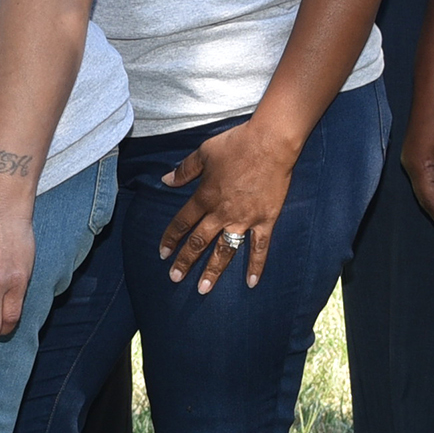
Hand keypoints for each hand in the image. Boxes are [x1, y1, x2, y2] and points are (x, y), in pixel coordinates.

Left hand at [158, 116, 300, 292]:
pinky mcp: (265, 220)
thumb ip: (185, 170)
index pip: (183, 222)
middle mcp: (222, 213)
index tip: (163, 253)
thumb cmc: (237, 144)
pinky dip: (256, 266)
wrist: (270, 143)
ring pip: (225, 251)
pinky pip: (260, 248)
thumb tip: (166, 180)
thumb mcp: (204, 152)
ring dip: (213, 271)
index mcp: (205, 196)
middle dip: (185, 261)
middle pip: (200, 241)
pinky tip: (251, 283)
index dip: (171, 238)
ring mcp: (244, 219)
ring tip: (203, 288)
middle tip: (175, 277)